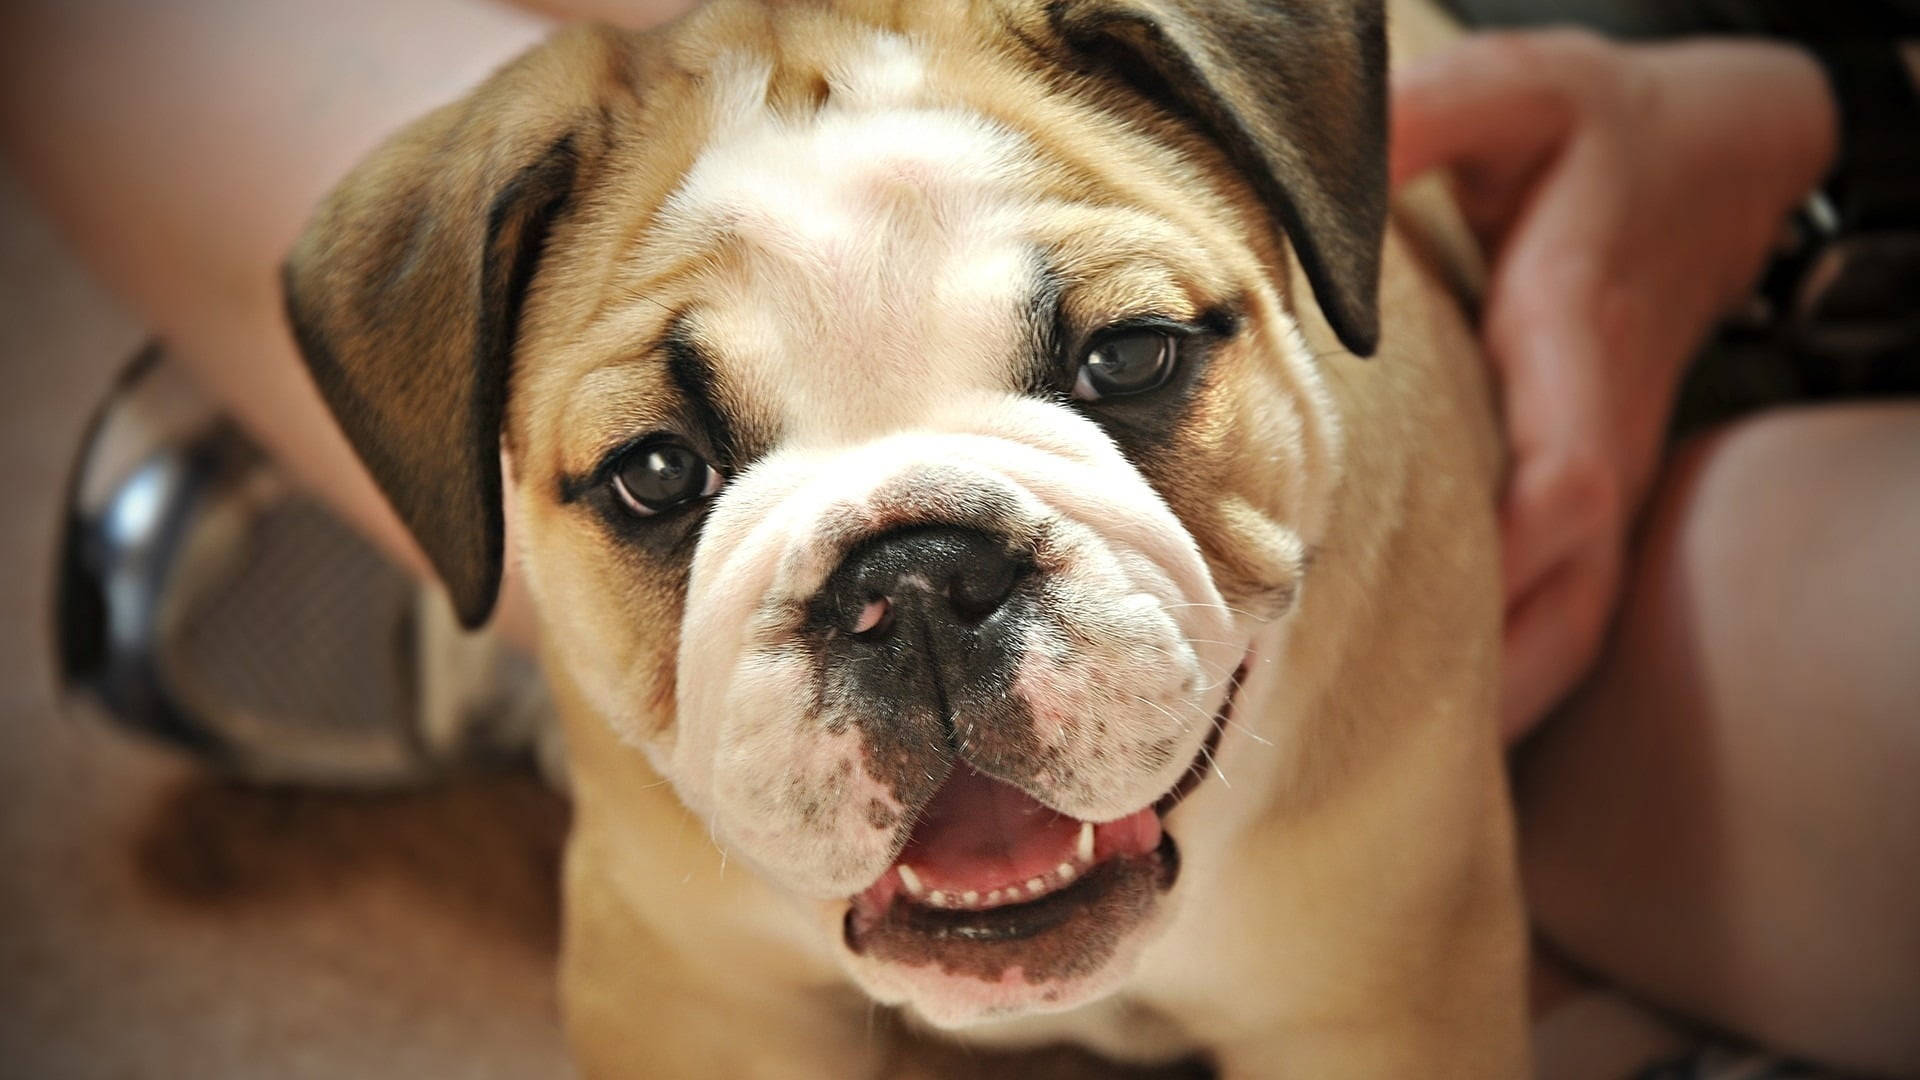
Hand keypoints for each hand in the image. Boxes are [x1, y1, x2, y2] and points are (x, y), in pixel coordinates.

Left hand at [1391, 31, 1836, 740]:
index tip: (1410, 624)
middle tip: (1368, 754)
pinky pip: (1566, 596)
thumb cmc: (1608, 132)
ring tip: (1391, 774)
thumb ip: (1432, 116)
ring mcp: (1601, 467)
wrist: (1722, 154)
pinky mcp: (1586, 483)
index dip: (1502, 558)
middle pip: (1570, 585)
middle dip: (1491, 676)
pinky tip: (1443, 721)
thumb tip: (1326, 167)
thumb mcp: (1521, 92)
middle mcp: (1597, 428)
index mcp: (1578, 340)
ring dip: (1503, 697)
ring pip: (1575, 610)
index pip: (1561, 479)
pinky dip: (1518, 668)